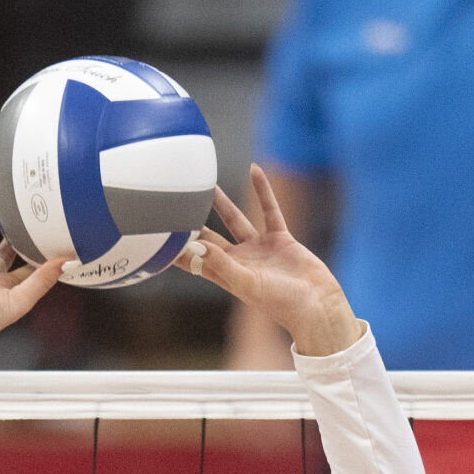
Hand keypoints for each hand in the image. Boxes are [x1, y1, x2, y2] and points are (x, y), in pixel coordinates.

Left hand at [176, 165, 361, 357]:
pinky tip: (254, 170)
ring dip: (222, 204)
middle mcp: (238, 260)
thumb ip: (222, 264)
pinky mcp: (279, 238)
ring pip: (235, 220)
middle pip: (209, 238)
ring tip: (206, 184)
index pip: (193, 260)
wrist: (315, 304)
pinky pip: (269, 209)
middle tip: (175, 204)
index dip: (177, 249)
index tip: (157, 234)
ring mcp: (258, 249)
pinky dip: (263, 190)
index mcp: (225, 275)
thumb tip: (197, 246)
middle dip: (193, 224)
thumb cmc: (280, 302)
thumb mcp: (247, 283)